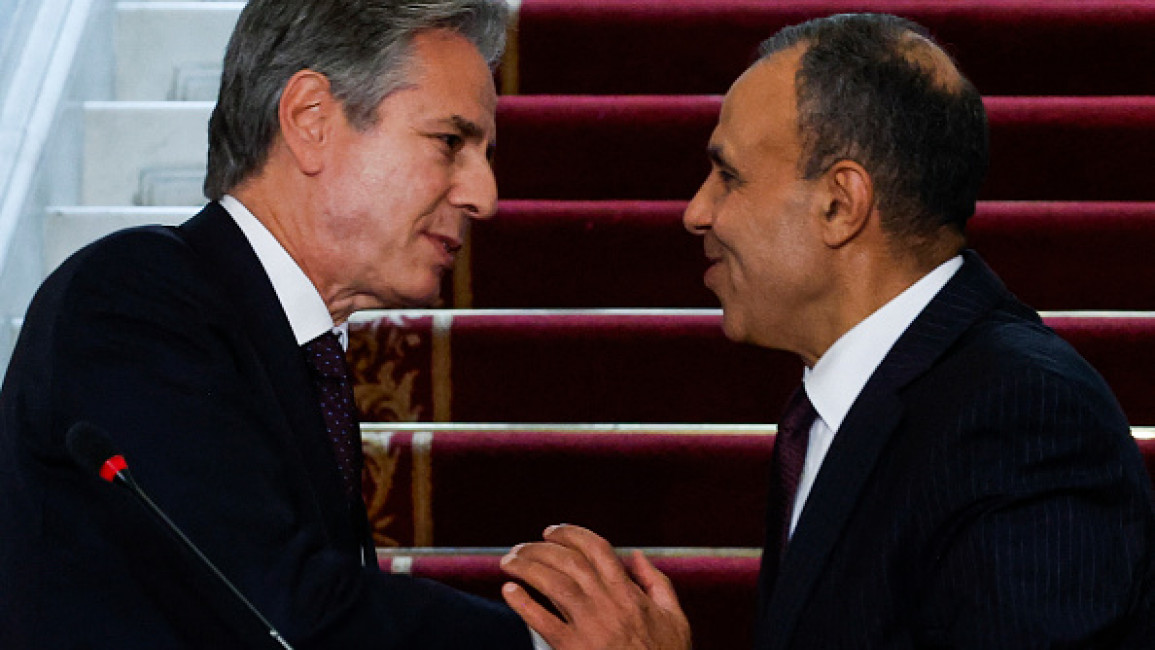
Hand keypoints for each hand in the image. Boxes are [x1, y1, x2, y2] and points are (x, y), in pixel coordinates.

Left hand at [500, 524, 691, 649]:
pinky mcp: (573, 649)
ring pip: (552, 584)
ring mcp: (589, 627)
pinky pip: (543, 622)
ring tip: (508, 562)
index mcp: (628, 592)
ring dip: (526, 568)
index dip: (570, 533)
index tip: (551, 531)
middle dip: (540, 548)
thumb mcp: (673, 616)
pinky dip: (523, 604)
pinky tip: (509, 591)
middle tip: (521, 547)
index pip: (596, 548)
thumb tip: (636, 555)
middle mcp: (607, 604)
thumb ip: (657, 582)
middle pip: (568, 562)